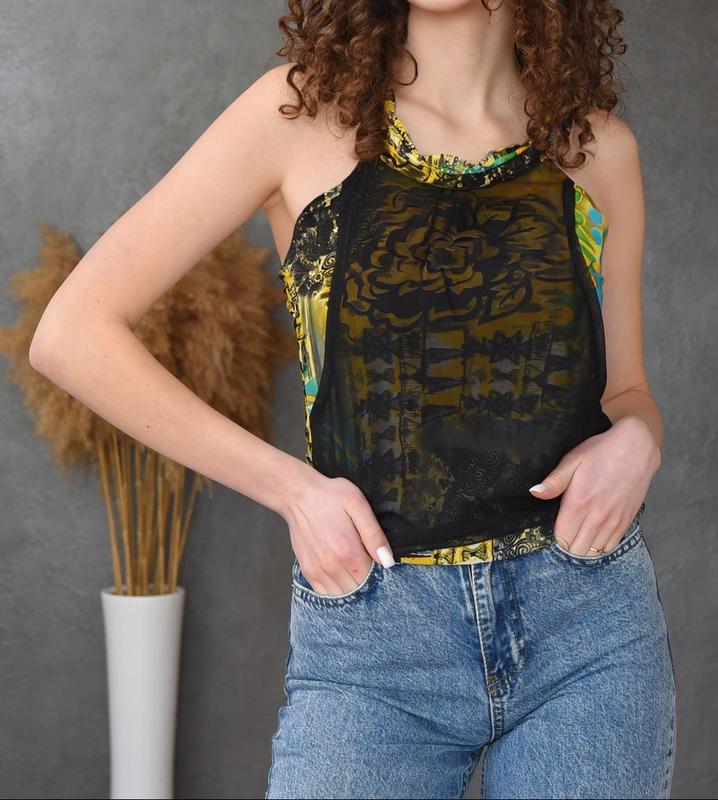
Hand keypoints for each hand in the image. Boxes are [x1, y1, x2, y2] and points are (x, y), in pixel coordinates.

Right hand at [280, 463, 395, 594]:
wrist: (298, 495)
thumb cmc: (330, 496)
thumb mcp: (358, 505)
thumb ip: (374, 535)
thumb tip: (388, 561)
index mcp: (349, 553)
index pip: (373, 580)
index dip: (380, 573)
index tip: (378, 561)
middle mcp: (332, 567)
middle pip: (358, 591)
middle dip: (367, 582)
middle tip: (367, 562)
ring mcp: (318, 571)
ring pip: (342, 595)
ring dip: (352, 588)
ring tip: (354, 568)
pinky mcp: (308, 571)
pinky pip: (325, 593)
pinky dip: (336, 590)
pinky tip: (341, 575)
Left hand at [528, 415, 660, 555]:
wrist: (636, 448)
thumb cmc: (601, 451)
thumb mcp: (572, 460)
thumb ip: (554, 481)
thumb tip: (534, 493)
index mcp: (579, 503)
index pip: (562, 537)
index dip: (556, 536)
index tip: (556, 527)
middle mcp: (597, 516)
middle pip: (577, 549)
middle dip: (568, 544)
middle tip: (567, 531)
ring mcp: (614, 520)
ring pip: (595, 550)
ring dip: (585, 546)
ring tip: (580, 532)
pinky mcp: (627, 520)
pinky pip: (612, 545)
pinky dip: (602, 544)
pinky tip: (595, 533)